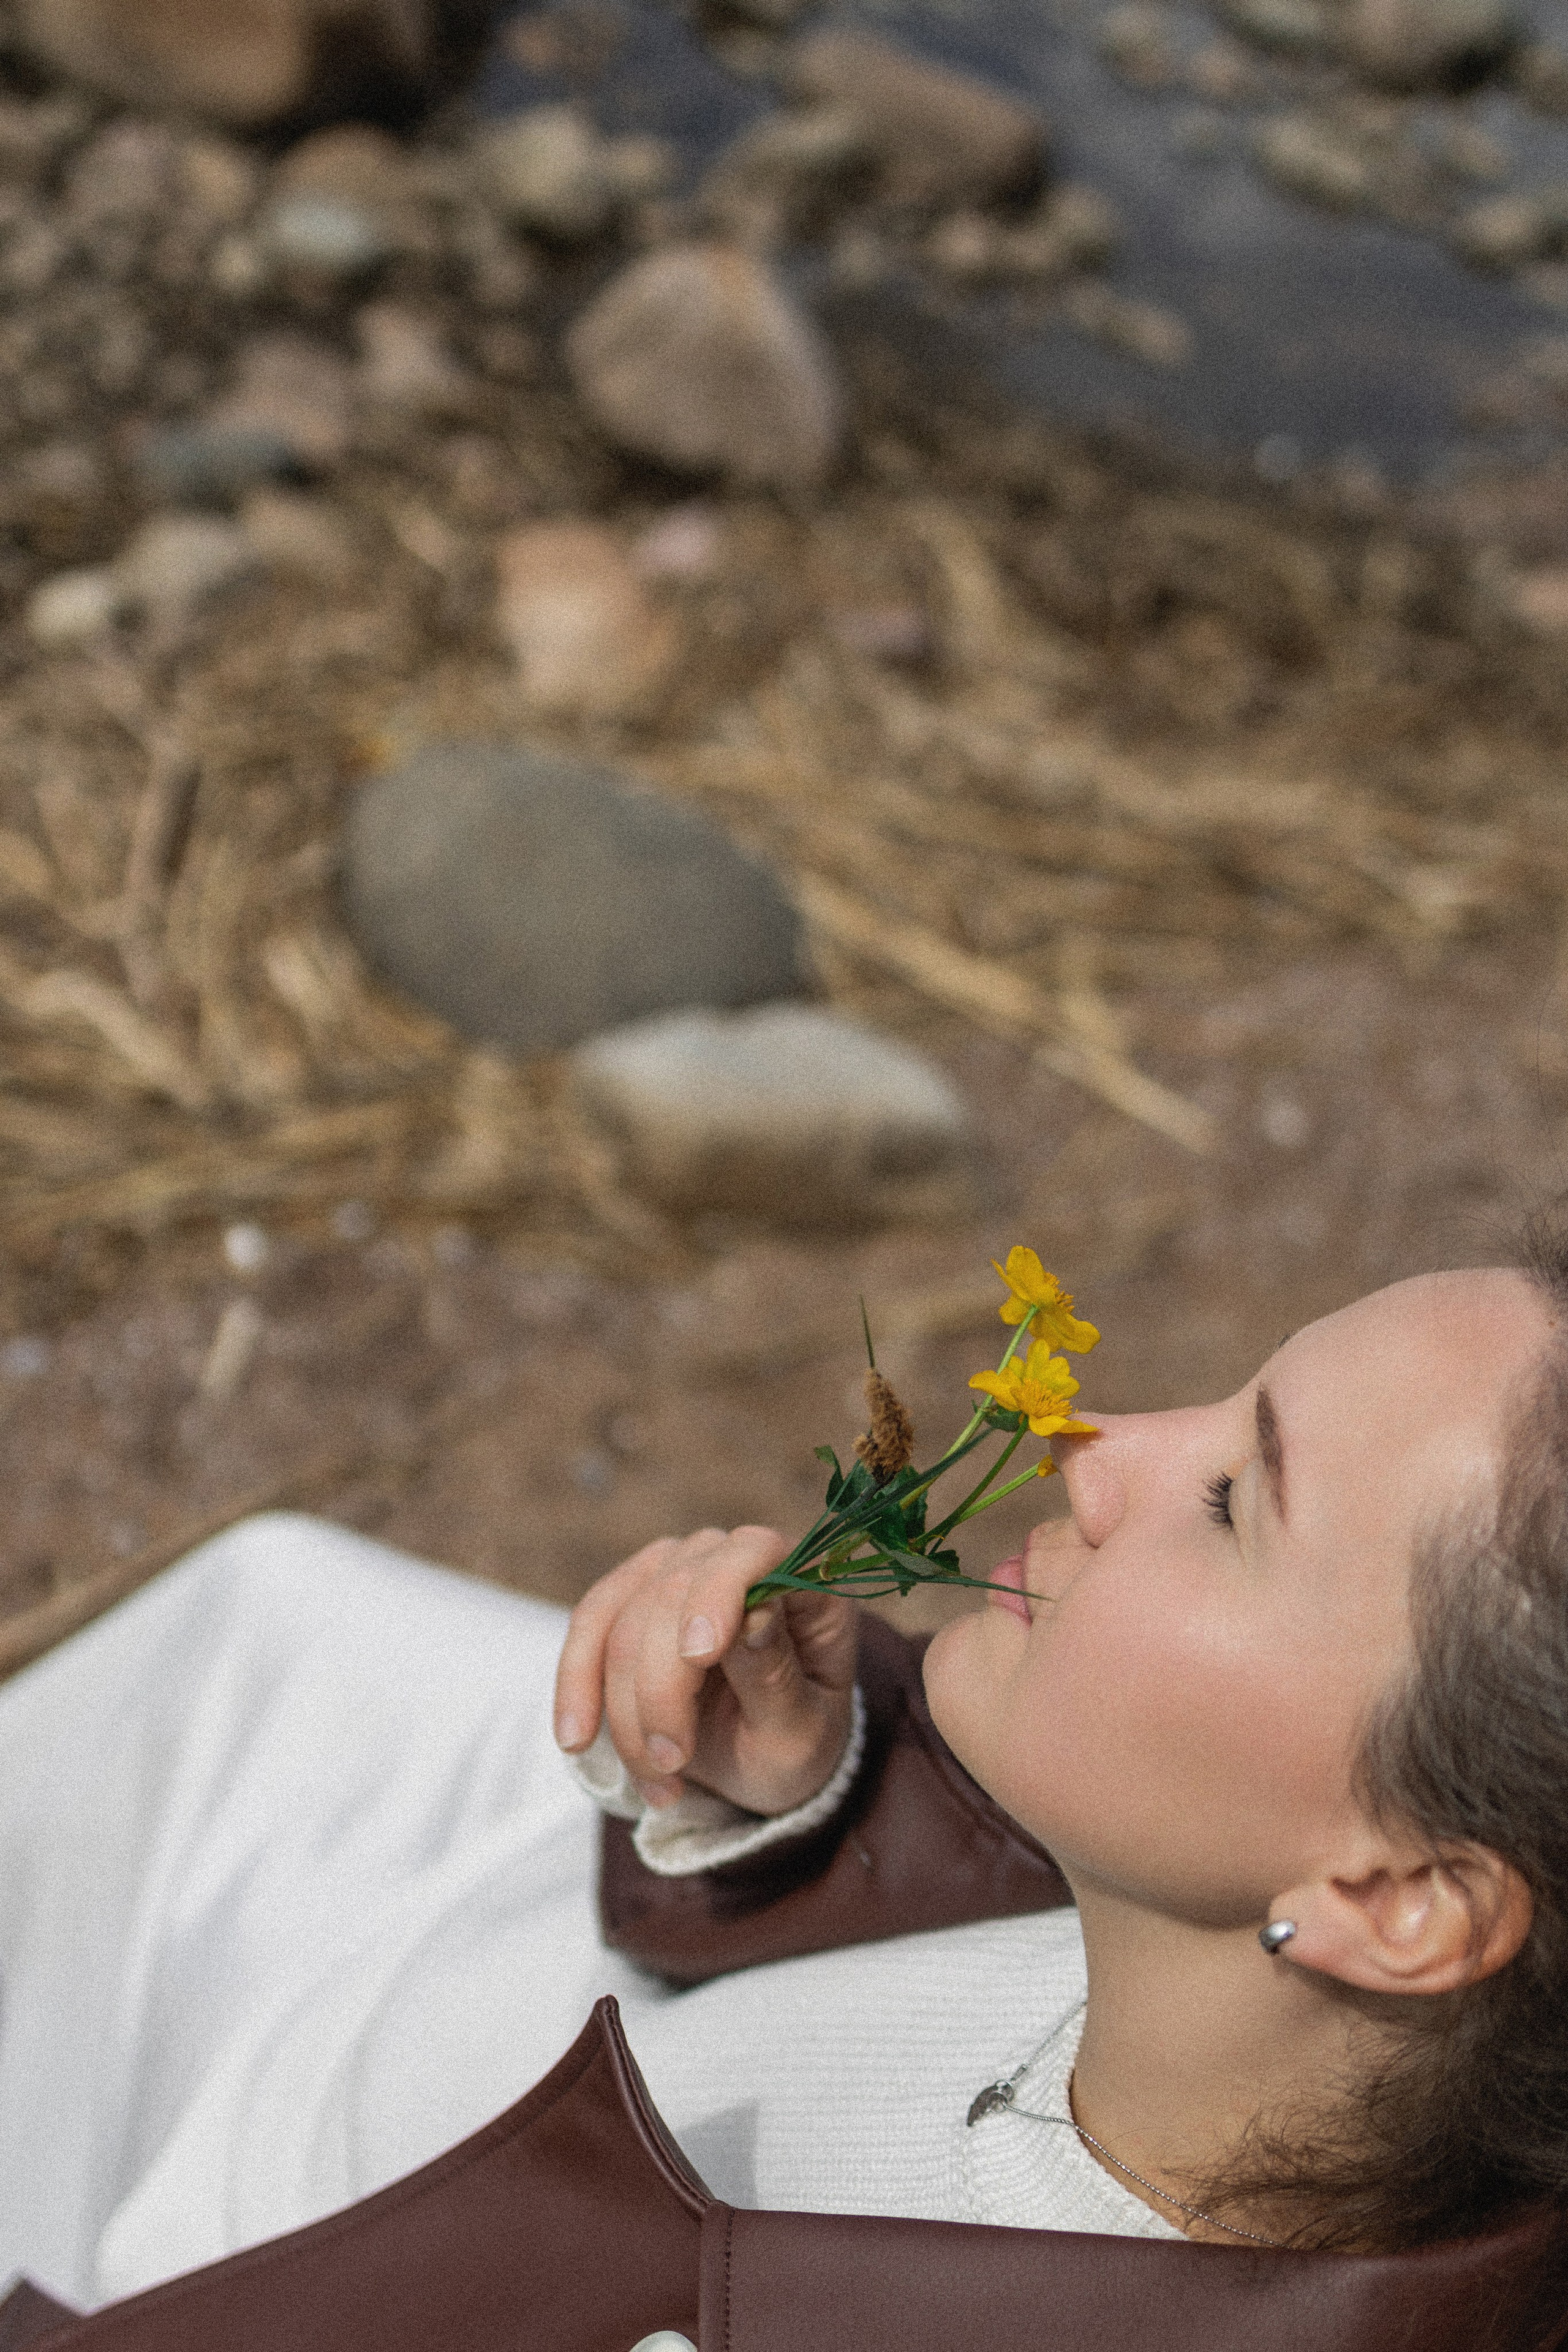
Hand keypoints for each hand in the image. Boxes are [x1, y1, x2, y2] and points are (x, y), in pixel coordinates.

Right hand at [553, 1525, 857, 1816]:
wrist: (759, 1764)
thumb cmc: (794, 1744)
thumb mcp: (800, 1733)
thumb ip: (776, 1675)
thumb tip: (755, 1615)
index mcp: (805, 1584)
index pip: (756, 1553)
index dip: (720, 1593)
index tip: (699, 1656)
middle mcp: (739, 1560)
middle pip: (674, 1594)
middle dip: (660, 1688)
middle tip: (671, 1764)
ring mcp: (681, 1570)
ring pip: (623, 1617)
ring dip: (623, 1706)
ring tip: (651, 1777)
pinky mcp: (632, 1594)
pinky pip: (589, 1625)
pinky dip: (578, 1683)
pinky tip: (577, 1737)